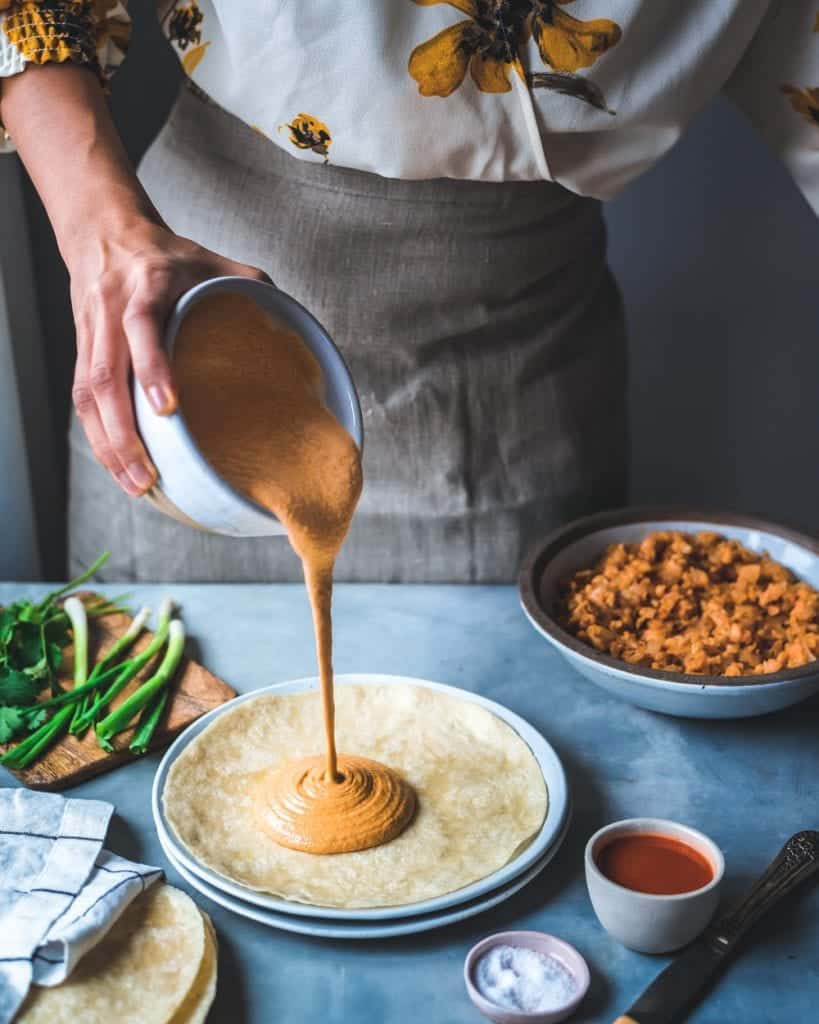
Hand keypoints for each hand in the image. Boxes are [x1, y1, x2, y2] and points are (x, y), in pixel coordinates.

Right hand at [67, 220, 269, 494]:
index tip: (169, 409)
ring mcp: (90, 333)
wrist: (105, 232)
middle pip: (102, 376)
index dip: (151, 366)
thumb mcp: (214, 260)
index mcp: (147, 286)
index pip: (141, 325)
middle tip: (149, 476)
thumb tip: (298, 328)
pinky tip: (119, 468)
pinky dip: (99, 438)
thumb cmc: (171, 256)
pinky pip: (82, 400)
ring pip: (86, 396)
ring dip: (108, 445)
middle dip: (123, 432)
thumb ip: (253, 286)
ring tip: (136, 485)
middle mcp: (111, 311)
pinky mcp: (81, 352)